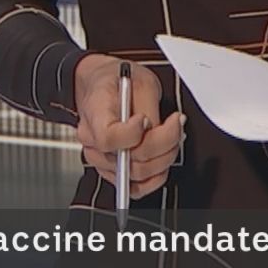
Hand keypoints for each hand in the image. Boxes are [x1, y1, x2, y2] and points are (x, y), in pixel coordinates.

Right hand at [74, 54, 185, 199]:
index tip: (147, 119)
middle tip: (176, 125)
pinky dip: (154, 178)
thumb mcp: (140, 80)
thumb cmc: (118, 80)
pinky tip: (163, 160)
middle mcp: (92, 141)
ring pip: (135, 175)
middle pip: (128, 160)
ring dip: (163, 159)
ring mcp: (100, 159)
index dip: (134, 134)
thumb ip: (149, 109)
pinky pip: (135, 188)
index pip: (109, 138)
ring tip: (173, 138)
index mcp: (94, 112)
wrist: (102, 84)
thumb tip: (159, 131)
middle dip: (162, 144)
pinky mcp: (111, 170)